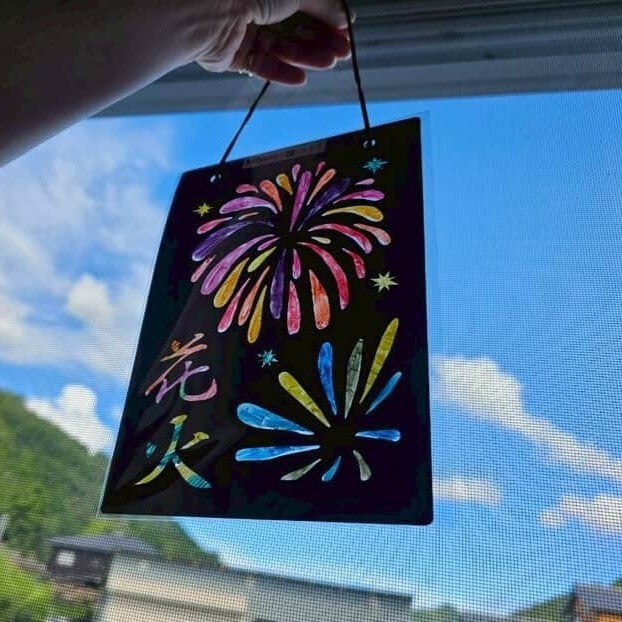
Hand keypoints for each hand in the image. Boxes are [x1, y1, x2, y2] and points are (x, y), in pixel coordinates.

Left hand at [192, 0, 351, 84]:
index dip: (326, 15)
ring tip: (328, 62)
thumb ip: (322, 5)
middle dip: (320, 38)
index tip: (346, 28)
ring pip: (281, 46)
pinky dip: (281, 72)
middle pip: (294, 25)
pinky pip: (261, 64)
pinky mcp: (232, 54)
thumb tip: (344, 17)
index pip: (304, 1)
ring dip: (307, 55)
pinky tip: (301, 77)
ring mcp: (242, 29)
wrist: (203, 12)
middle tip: (343, 50)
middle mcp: (253, 3)